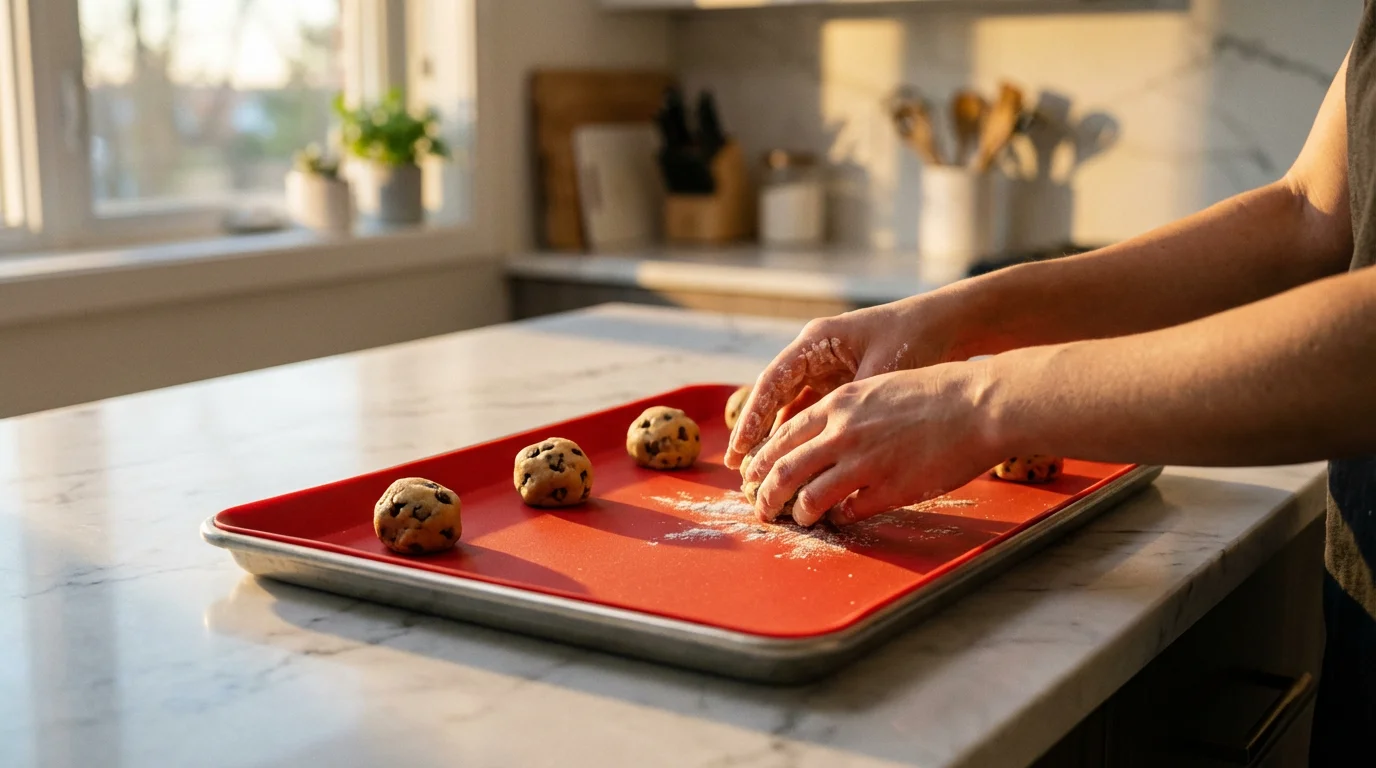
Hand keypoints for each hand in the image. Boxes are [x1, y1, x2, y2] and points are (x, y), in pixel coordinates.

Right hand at [724, 296, 967, 468]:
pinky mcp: (843, 383)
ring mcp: (827, 368)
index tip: (740, 450)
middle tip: (739, 469)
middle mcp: (815, 354)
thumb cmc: (915, 339)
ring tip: (762, 473)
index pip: (773, 382)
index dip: (752, 418)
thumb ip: (854, 408)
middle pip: (774, 396)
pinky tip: (796, 463)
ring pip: (791, 407)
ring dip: (777, 437)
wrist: (948, 324)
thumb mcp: (881, 372)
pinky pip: (813, 412)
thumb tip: (827, 449)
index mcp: (817, 342)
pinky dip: (804, 436)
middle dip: (756, 432)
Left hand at [740, 363, 999, 526]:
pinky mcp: (890, 489)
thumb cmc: (935, 393)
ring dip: (797, 512)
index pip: (782, 437)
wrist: (979, 403)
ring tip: (797, 519)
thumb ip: (846, 411)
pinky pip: (849, 512)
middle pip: (783, 470)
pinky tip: (840, 519)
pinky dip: (838, 519)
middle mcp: (842, 432)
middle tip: (760, 507)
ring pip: (809, 497)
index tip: (753, 476)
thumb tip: (821, 437)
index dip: (762, 462)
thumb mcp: (877, 387)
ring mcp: (865, 463)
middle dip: (764, 493)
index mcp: (838, 405)